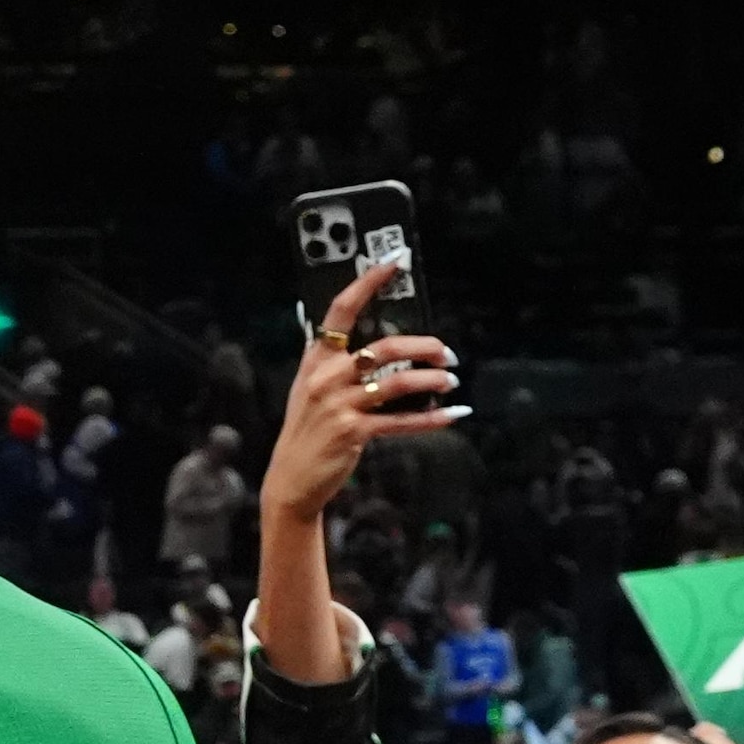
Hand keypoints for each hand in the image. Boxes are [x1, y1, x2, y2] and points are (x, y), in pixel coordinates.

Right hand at [265, 261, 460, 525]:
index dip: (368, 283)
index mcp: (316, 361)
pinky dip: (431, 418)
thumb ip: (336, 364)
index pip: (341, 311)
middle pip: (384, 347)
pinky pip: (401, 420)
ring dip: (432, 380)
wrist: (291, 480)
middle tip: (446, 354)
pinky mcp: (352, 433)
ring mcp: (338, 406)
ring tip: (449, 382)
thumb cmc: (308, 431)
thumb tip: (378, 341)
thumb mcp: (311, 391)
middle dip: (424, 347)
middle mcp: (326, 378)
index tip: (394, 263)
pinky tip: (453, 414)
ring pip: (398, 382)